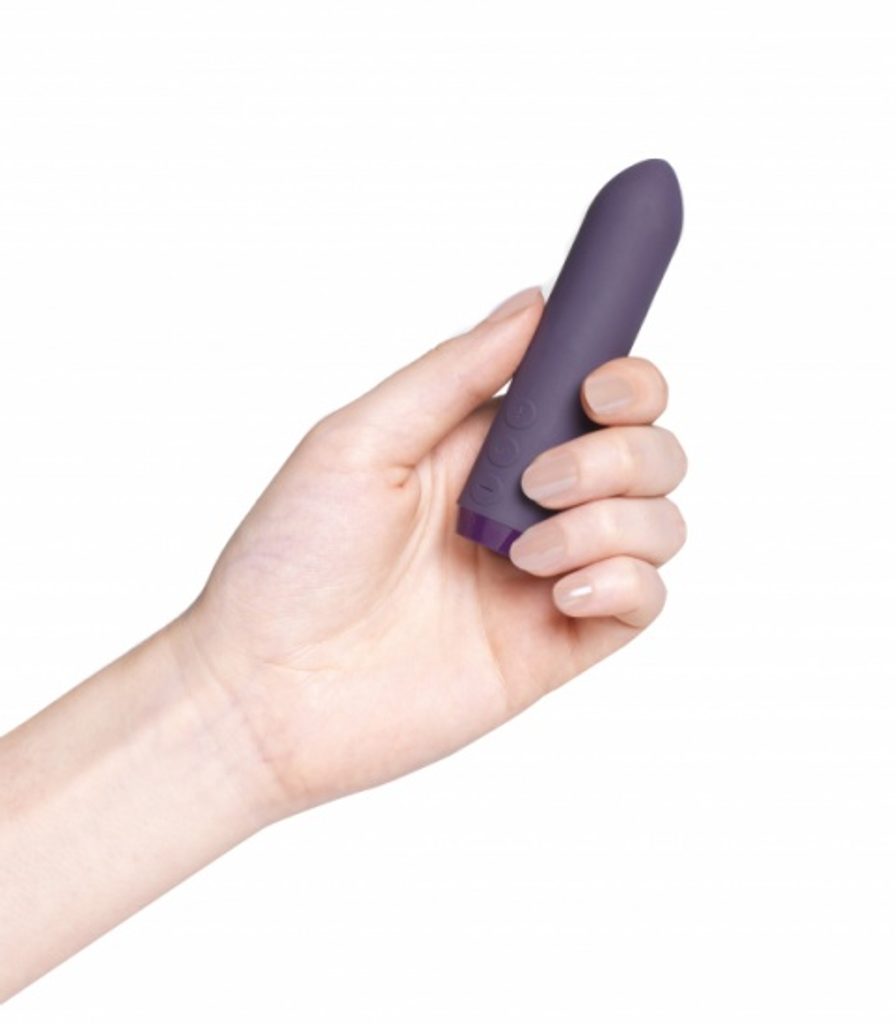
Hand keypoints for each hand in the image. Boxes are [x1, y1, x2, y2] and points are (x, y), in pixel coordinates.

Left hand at [174, 286, 686, 818]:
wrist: (265, 692)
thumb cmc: (289, 564)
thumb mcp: (358, 441)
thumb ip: (452, 372)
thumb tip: (533, 302)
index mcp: (483, 446)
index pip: (594, 394)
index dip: (625, 380)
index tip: (601, 389)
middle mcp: (527, 505)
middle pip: (647, 453)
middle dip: (620, 456)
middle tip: (537, 484)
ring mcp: (547, 575)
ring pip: (659, 522)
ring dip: (612, 522)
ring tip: (523, 556)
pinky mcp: (558, 644)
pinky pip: (644, 600)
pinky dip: (622, 581)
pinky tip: (556, 591)